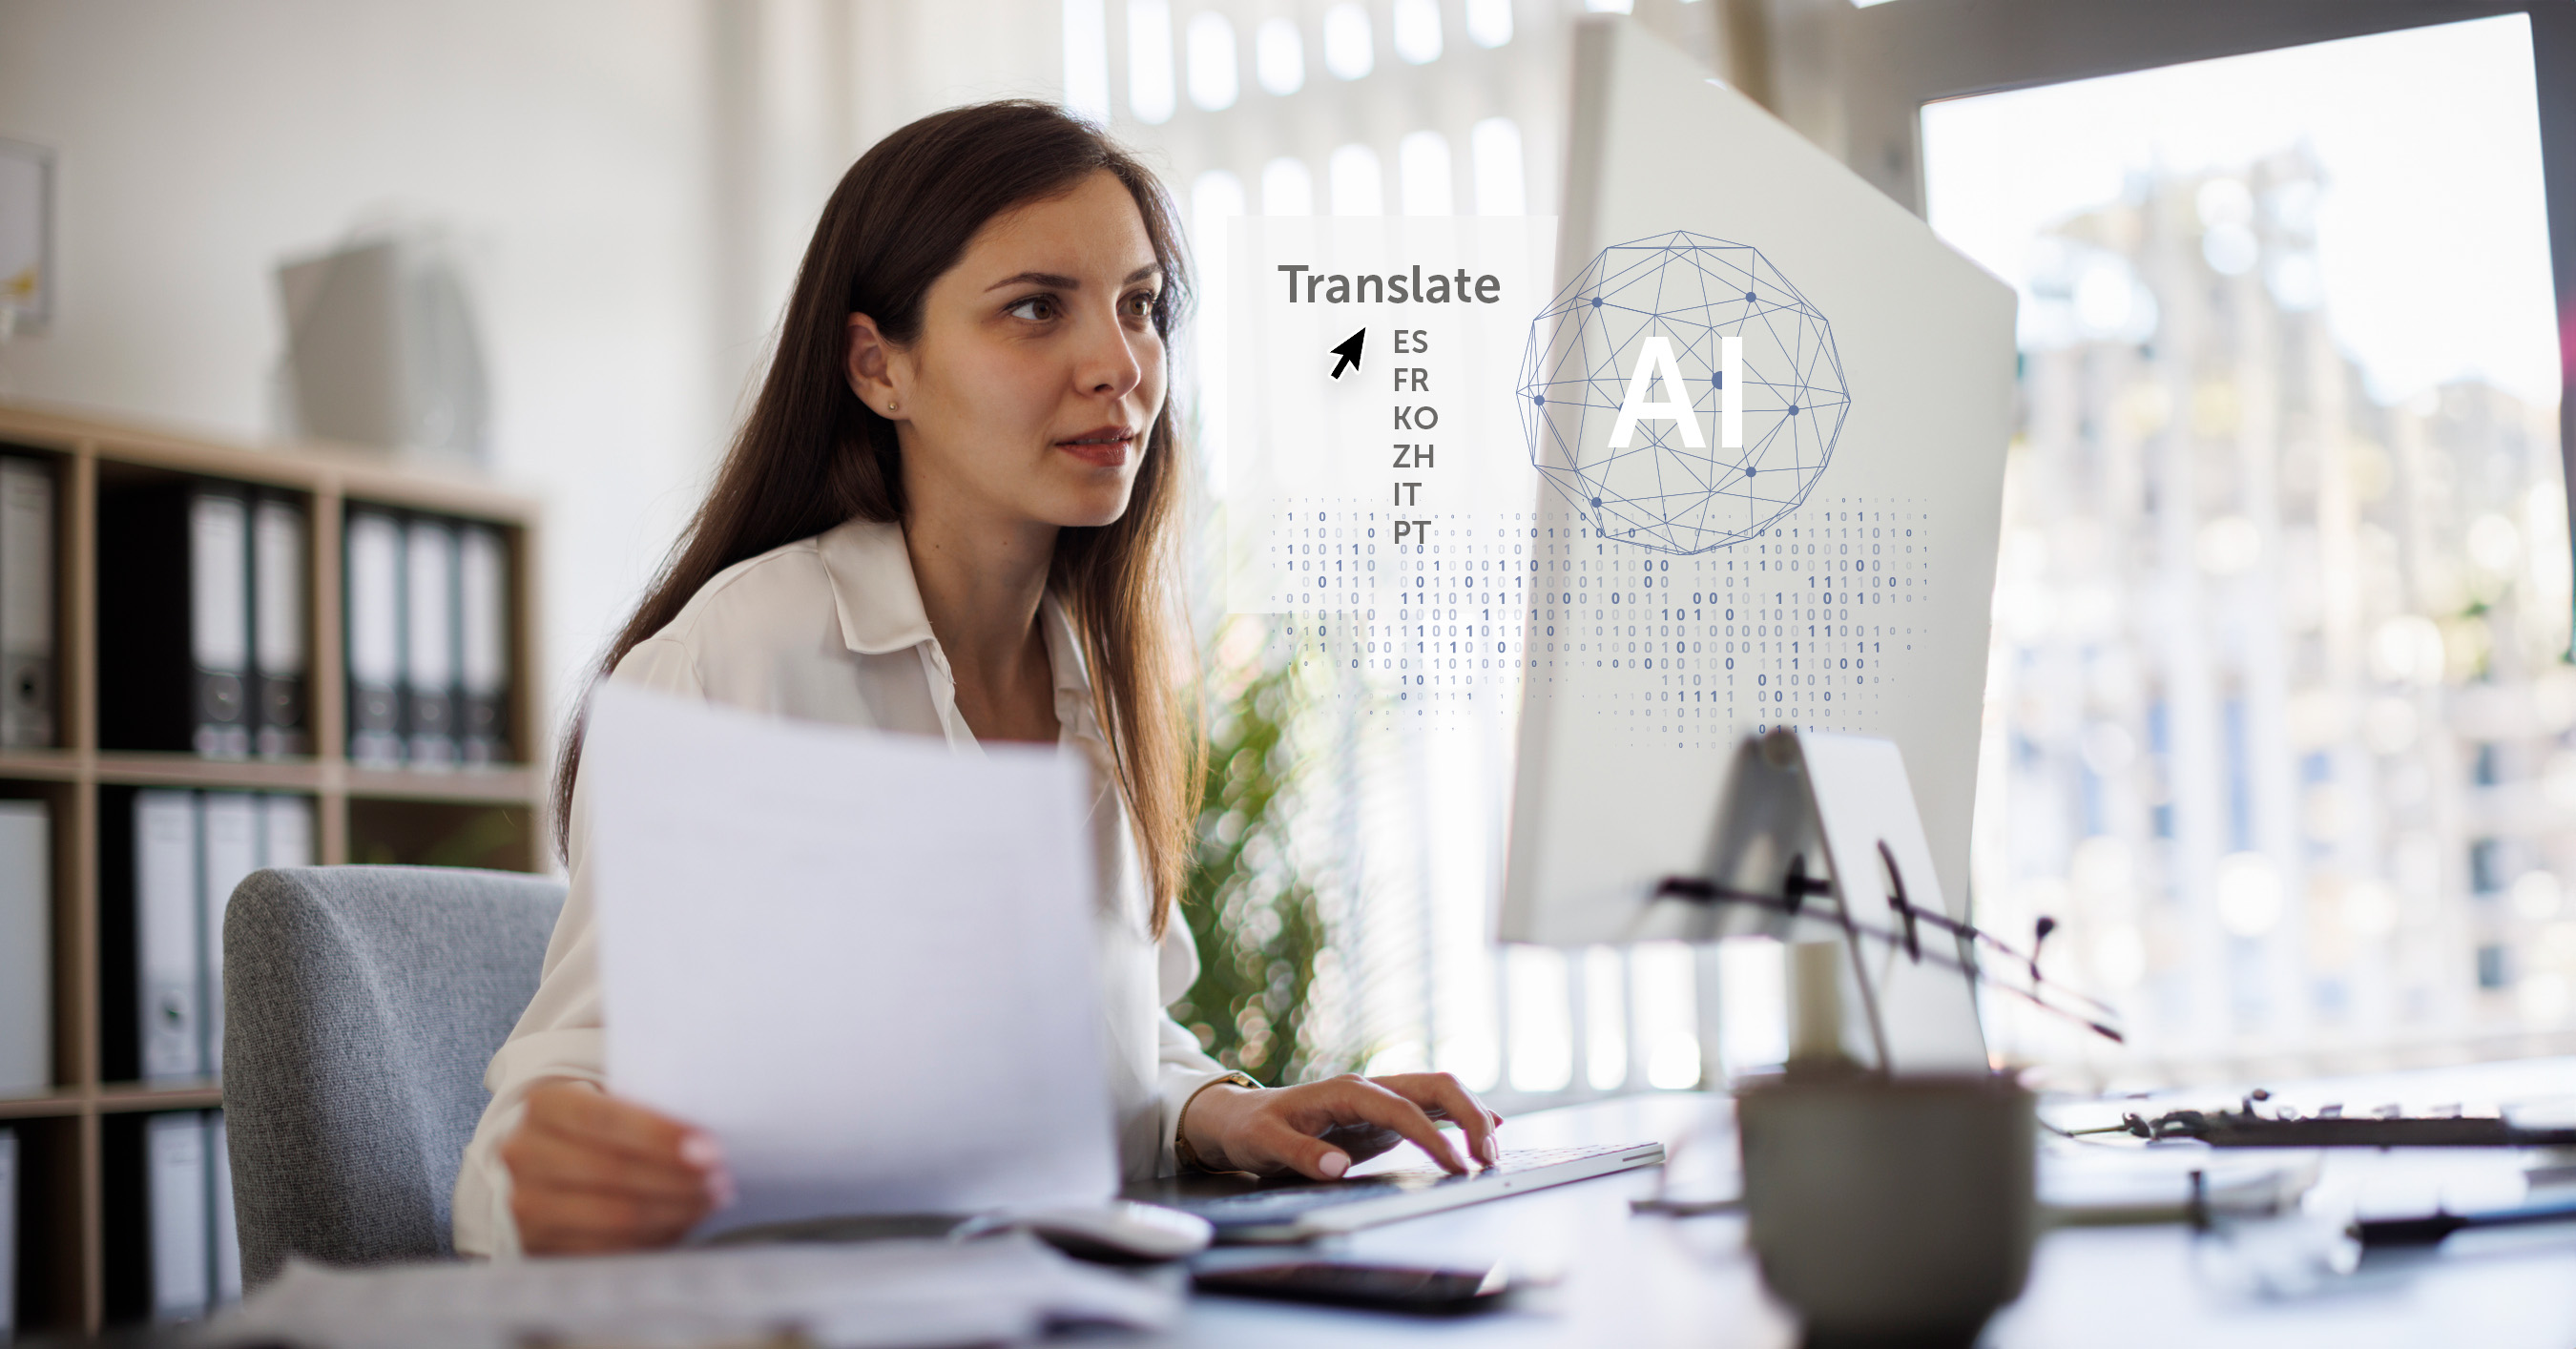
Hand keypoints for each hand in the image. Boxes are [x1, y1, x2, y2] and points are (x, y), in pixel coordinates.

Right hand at [501, 1080, 733, 1253]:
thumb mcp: (612, 1098)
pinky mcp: (540, 1244)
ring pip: (613, 1215)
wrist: (551, 1159)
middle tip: (721, 1180)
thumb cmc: (601, 1125)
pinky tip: (684, 1222)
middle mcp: (525, 1153)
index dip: (660, 1137)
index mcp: (545, 1104)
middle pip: (612, 1171)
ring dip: (674, 1210)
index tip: (711, 1149)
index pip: (606, 1120)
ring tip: (711, 1201)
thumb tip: (707, 1133)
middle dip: (677, 1178)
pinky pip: (607, 1249)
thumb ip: (650, 1105)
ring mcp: (527, 1203)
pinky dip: (654, 1237)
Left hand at [1177, 1072, 1502, 1180]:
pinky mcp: (1384, 1114)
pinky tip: (1486, 1133)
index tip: (1456, 1167)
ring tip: (1492, 1156)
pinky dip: (1462, 1118)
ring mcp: (1380, 1098)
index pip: (1402, 1108)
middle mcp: (1370, 1087)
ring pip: (1440, 1093)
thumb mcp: (1264, 1144)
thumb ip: (1301, 1153)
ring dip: (1472, 1117)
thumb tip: (1338, 1167)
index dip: (1433, 1137)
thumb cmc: (1252, 1129)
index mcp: (1345, 1090)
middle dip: (1470, 1116)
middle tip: (1489, 1159)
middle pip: (1435, 1086)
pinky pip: (1432, 1109)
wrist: (1240, 1117)